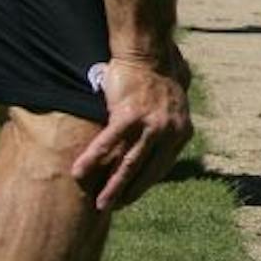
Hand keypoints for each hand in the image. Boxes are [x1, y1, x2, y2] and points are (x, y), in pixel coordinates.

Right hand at [70, 53, 193, 211]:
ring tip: (100, 204)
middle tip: (113, 209)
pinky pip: (108, 143)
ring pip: (128, 163)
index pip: (161, 167)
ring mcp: (150, 125)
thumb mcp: (172, 105)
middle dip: (129, 193)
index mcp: (181, 132)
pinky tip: (79, 173)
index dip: (144, 184)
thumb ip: (168, 124)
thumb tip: (160, 138)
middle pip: (145, 171)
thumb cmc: (157, 76)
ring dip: (113, 187)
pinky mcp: (129, 115)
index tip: (131, 197)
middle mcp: (169, 132)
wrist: (148, 52)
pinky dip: (92, 159)